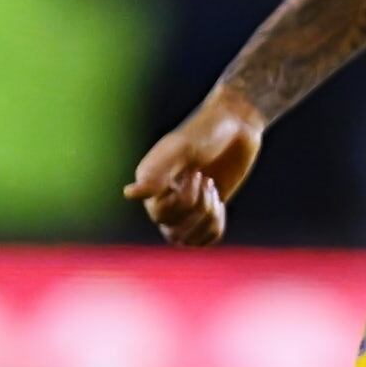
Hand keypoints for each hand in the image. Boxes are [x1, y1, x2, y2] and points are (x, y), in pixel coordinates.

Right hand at [125, 93, 265, 246]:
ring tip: (213, 192)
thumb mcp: (182, 149)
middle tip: (206, 179)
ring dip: (207, 220)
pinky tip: (220, 203)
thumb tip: (129, 194)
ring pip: (186, 240)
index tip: (196, 172)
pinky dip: (216, 227)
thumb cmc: (206, 132)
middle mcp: (162, 198)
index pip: (160, 215)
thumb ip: (157, 172)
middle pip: (172, 231)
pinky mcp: (204, 212)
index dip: (183, 200)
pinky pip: (204, 240)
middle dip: (197, 207)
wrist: (236, 125)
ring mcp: (183, 207)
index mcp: (150, 182)